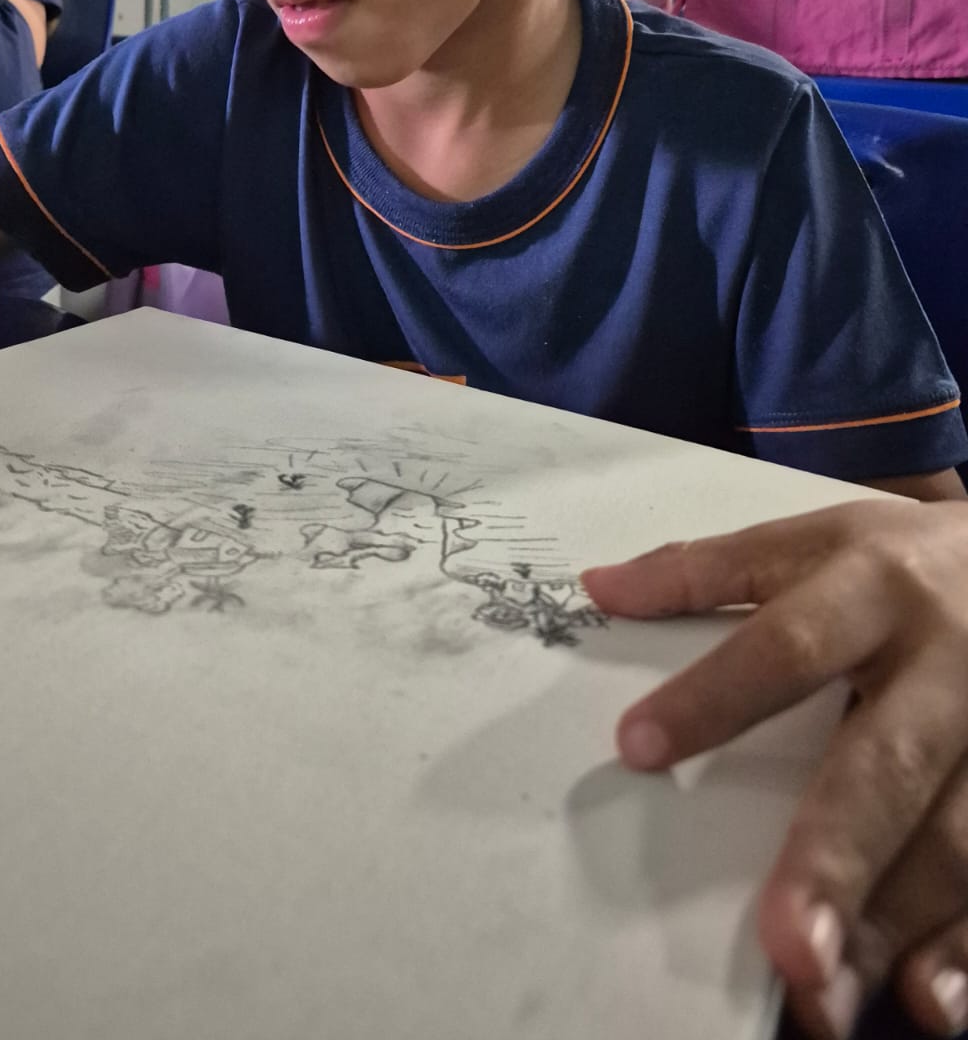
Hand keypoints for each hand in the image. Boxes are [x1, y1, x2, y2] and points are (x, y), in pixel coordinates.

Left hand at [581, 500, 967, 1039]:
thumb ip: (708, 568)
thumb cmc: (904, 560)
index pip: (785, 645)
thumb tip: (599, 588)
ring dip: (896, 921)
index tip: (638, 749)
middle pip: (885, 765)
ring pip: (955, 836)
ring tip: (829, 993)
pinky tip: (928, 998)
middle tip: (785, 944)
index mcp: (873, 588)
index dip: (714, 696)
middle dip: (835, 854)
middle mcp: (941, 665)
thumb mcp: (815, 538)